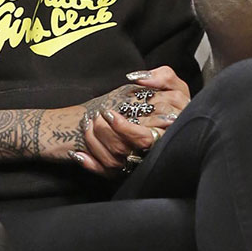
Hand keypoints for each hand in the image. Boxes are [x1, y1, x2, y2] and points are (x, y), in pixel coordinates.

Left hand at [70, 66, 190, 174]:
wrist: (174, 118)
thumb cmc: (173, 101)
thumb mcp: (173, 85)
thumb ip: (163, 78)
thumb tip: (137, 79)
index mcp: (165, 133)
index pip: (143, 138)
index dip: (123, 128)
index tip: (108, 113)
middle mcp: (152, 150)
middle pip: (123, 149)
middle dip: (104, 132)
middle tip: (95, 115)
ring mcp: (139, 161)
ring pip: (113, 161)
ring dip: (94, 143)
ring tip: (87, 124)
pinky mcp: (128, 169)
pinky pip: (107, 173)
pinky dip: (91, 164)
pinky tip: (78, 154)